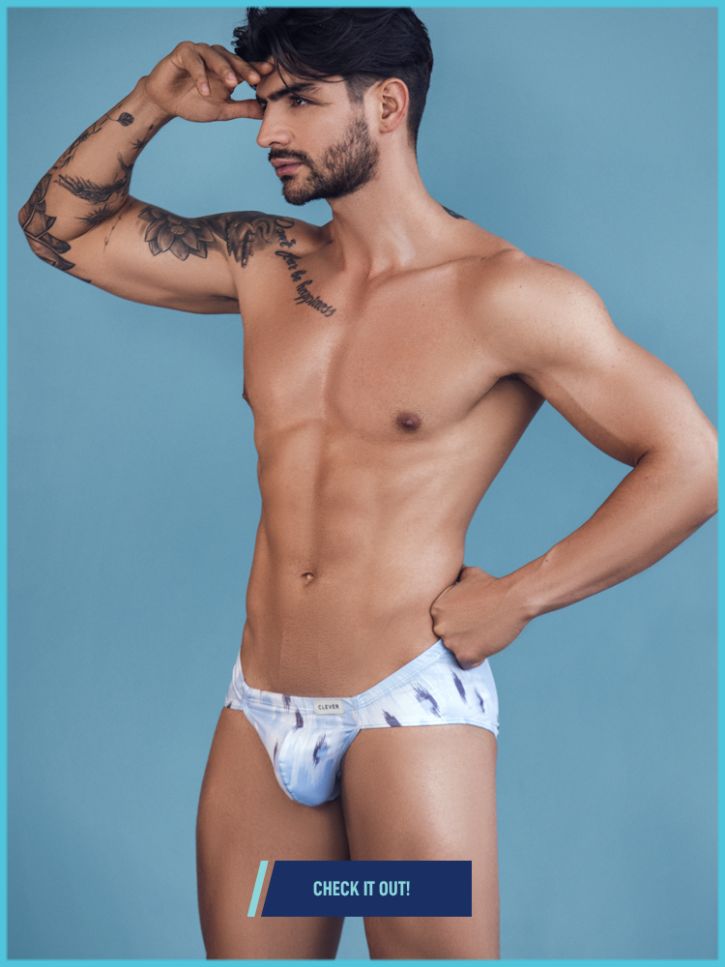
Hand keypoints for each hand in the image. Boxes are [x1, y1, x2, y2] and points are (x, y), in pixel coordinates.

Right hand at [142, 41, 274, 121]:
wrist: (166, 103)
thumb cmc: (194, 103)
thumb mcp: (223, 110)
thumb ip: (243, 109)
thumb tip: (265, 113)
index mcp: (228, 69)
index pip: (246, 67)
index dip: (258, 69)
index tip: (271, 73)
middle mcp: (216, 57)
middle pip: (233, 60)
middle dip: (245, 69)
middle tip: (255, 79)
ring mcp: (200, 52)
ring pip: (215, 56)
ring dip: (224, 69)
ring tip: (232, 84)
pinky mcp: (183, 52)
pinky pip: (194, 61)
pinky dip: (200, 75)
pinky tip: (204, 90)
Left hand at [429, 565, 530, 667]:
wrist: (513, 599)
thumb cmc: (492, 585)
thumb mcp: (467, 575)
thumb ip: (454, 579)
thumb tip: (451, 573)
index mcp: (436, 609)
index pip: (440, 622)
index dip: (456, 621)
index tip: (469, 617)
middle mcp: (439, 626)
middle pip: (446, 637)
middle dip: (460, 634)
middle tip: (477, 625)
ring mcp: (451, 642)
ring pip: (456, 650)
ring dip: (468, 645)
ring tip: (484, 632)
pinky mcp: (465, 655)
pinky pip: (466, 663)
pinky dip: (476, 657)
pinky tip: (486, 643)